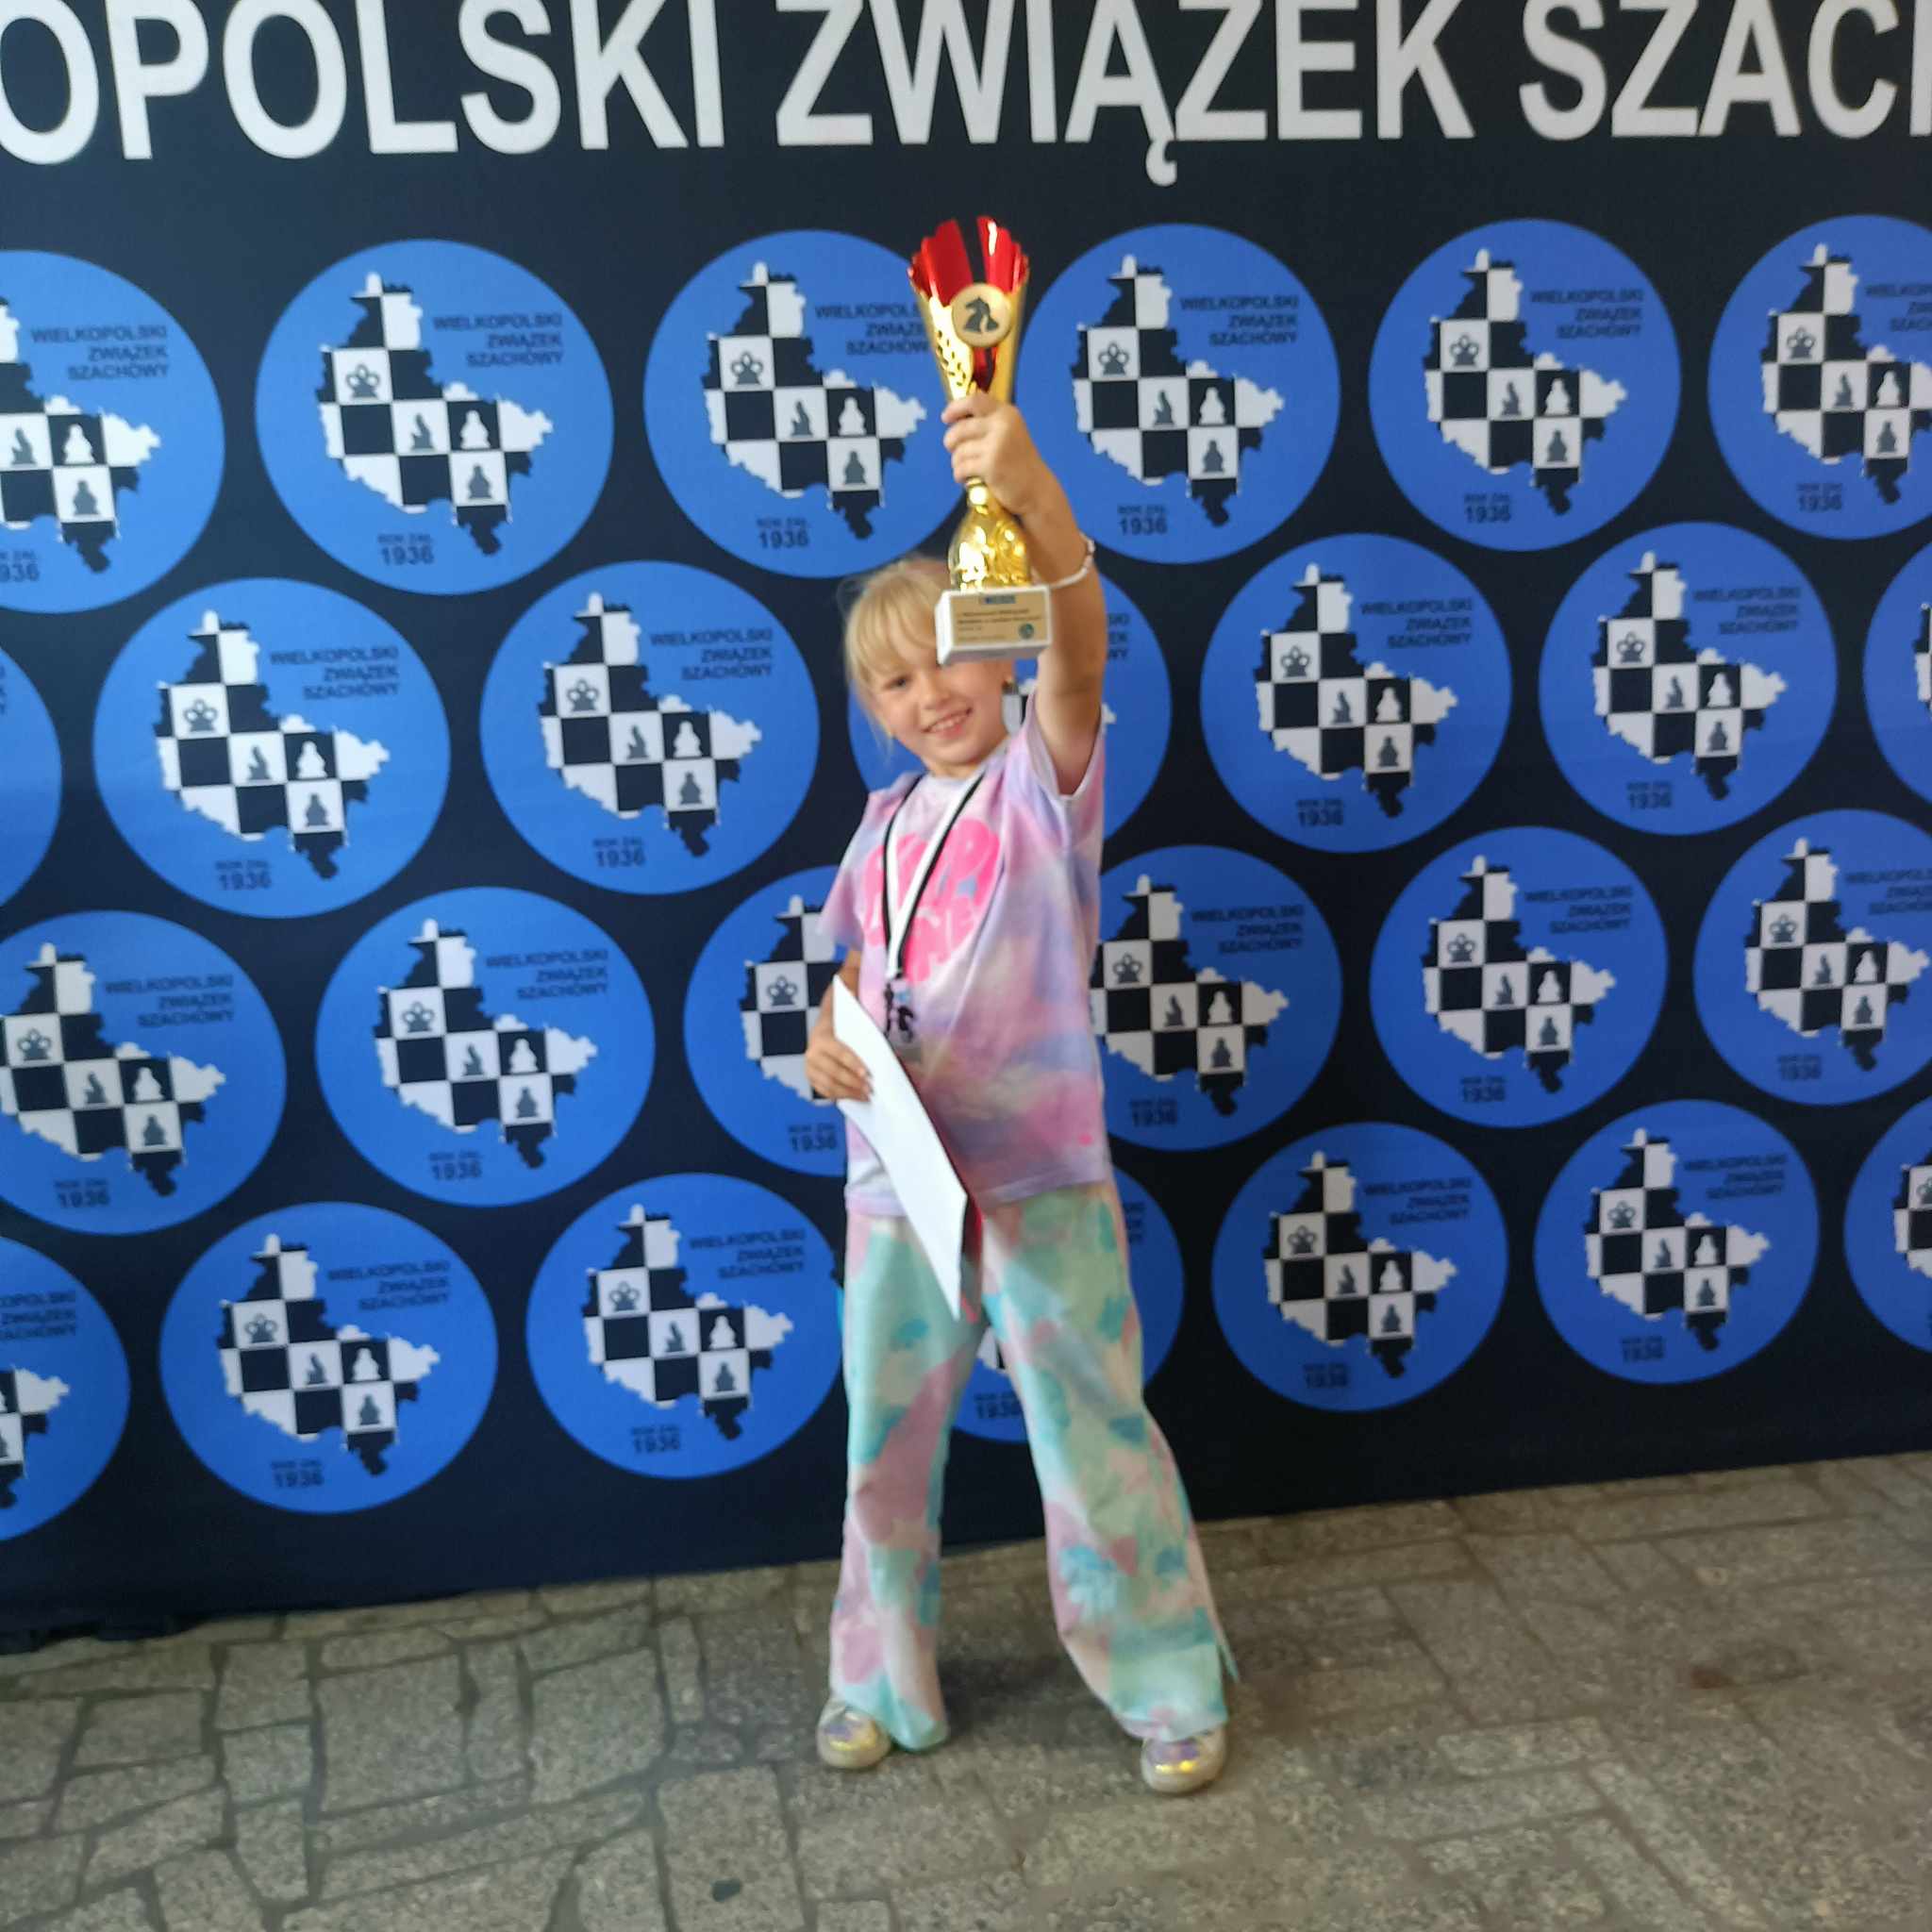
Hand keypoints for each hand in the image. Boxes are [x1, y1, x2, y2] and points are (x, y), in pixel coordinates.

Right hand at [805, 1014, 870, 1103]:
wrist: (821, 1032)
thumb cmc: (841, 1031)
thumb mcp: (849, 1029)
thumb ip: (861, 1040)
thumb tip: (884, 1055)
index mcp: (822, 1038)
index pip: (840, 1053)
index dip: (854, 1064)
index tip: (867, 1074)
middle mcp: (813, 1054)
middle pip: (834, 1072)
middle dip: (854, 1083)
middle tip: (869, 1089)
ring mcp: (809, 1069)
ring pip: (829, 1086)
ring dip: (849, 1093)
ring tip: (864, 1096)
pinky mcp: (812, 1079)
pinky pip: (825, 1092)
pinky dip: (840, 1096)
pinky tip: (853, 1096)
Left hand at [943, 396, 1051, 520]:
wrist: (1036, 489)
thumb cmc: (1019, 463)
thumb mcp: (1010, 433)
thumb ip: (989, 422)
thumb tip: (956, 418)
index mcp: (1006, 413)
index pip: (974, 401)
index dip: (955, 408)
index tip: (945, 418)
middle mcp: (1002, 425)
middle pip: (960, 428)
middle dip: (951, 442)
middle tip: (954, 451)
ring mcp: (996, 445)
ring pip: (959, 451)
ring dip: (956, 462)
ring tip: (965, 469)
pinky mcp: (990, 465)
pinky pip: (962, 468)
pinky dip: (959, 475)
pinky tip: (965, 479)